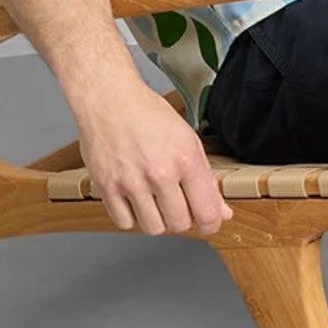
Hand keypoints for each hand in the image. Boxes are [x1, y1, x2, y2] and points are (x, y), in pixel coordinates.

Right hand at [76, 87, 234, 237]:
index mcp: (185, 159)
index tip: (208, 222)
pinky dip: (131, 216)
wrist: (108, 99)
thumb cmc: (147, 114)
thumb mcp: (188, 140)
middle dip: (182, 218)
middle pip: (180, 224)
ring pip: (153, 228)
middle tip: (177, 203)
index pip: (207, 212)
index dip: (211, 224)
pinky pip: (124, 223)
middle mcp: (159, 172)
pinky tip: (134, 198)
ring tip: (154, 199)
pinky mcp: (106, 187)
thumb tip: (221, 212)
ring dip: (156, 219)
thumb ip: (206, 179)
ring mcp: (131, 182)